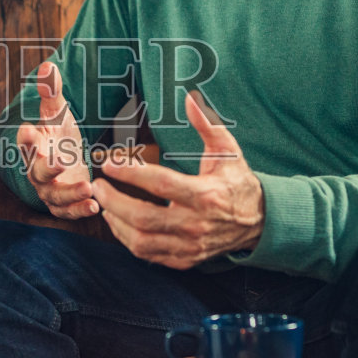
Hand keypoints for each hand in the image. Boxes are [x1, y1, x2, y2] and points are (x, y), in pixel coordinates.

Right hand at [16, 61, 99, 218]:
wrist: (64, 159)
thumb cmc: (57, 134)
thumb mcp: (58, 113)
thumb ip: (51, 92)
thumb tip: (48, 65)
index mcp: (34, 145)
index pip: (25, 140)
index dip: (26, 136)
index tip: (28, 129)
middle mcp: (37, 169)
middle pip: (37, 171)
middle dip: (48, 168)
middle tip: (61, 161)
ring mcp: (48, 189)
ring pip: (54, 196)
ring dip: (70, 194)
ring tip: (89, 188)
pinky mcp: (62, 204)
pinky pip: (67, 212)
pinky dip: (79, 211)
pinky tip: (95, 207)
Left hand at [92, 91, 263, 268]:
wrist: (260, 221)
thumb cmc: (237, 181)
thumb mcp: (227, 151)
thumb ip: (207, 125)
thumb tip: (189, 98)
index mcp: (205, 195)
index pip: (160, 184)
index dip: (131, 173)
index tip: (108, 163)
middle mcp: (196, 224)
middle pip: (143, 217)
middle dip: (114, 201)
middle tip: (98, 186)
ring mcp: (190, 245)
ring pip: (142, 241)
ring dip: (116, 223)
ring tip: (104, 204)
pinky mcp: (185, 259)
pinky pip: (149, 254)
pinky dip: (128, 240)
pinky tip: (118, 223)